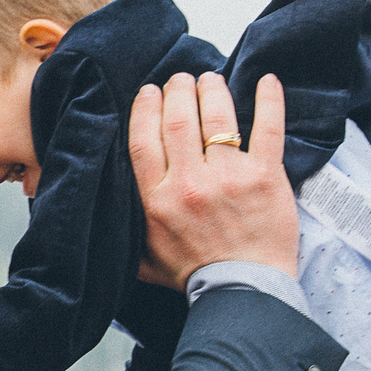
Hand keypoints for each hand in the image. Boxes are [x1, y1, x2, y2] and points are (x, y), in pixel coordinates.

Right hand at [128, 71, 296, 286]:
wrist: (242, 291)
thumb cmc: (194, 275)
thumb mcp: (142, 256)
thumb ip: (126, 228)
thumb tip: (102, 210)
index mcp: (157, 200)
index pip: (144, 140)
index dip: (145, 109)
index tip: (149, 92)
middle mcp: (189, 183)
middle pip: (178, 119)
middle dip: (177, 90)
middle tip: (181, 80)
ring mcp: (229, 177)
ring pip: (217, 116)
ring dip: (212, 90)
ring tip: (211, 79)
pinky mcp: (265, 177)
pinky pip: (268, 128)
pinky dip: (269, 100)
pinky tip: (266, 80)